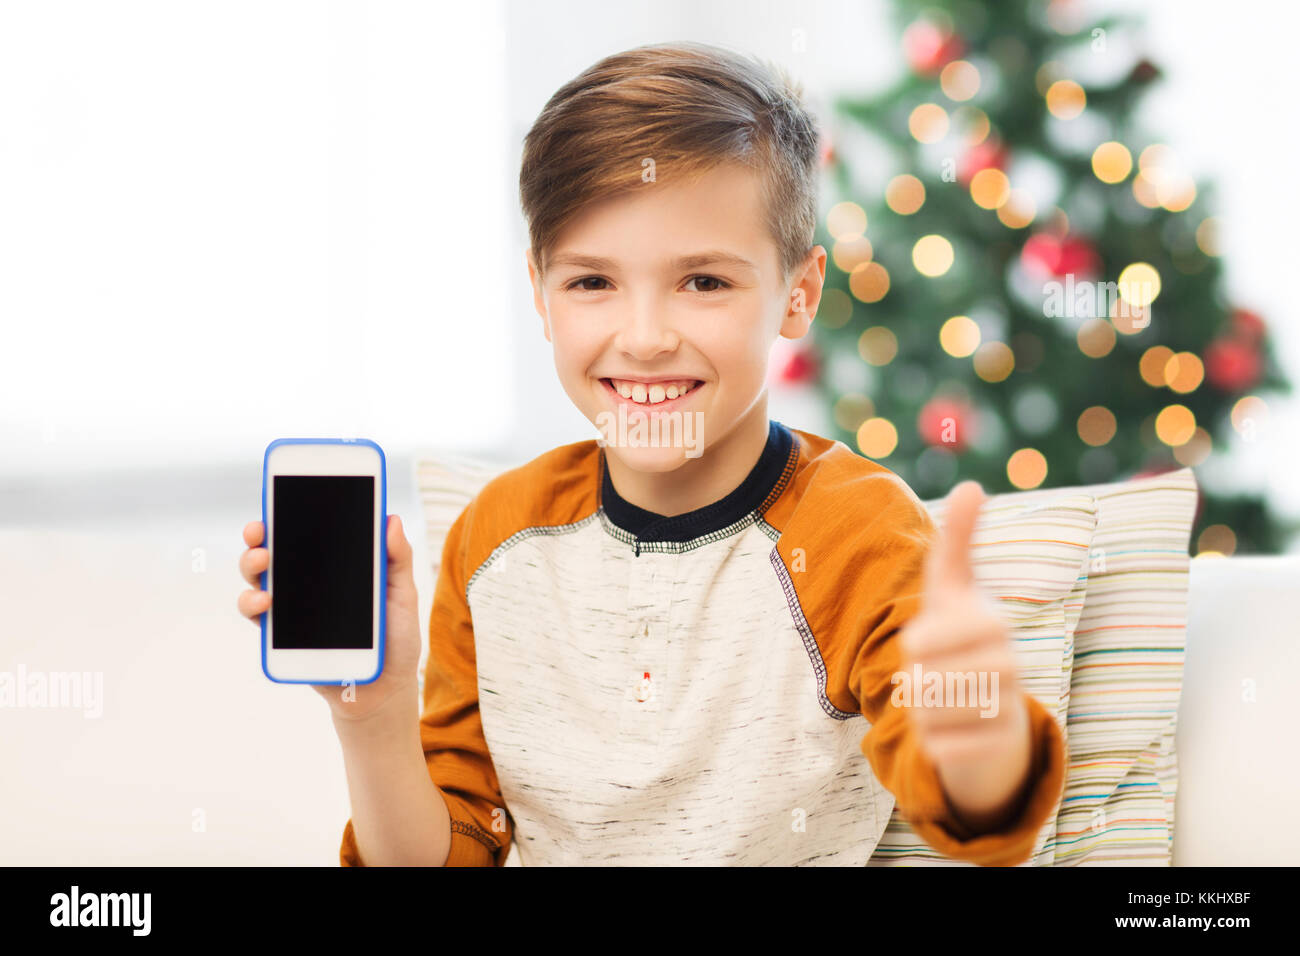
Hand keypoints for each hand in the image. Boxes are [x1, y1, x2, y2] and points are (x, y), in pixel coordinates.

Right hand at [237, 514, 423, 722]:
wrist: (386, 689)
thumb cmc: (396, 639)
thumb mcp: (402, 595)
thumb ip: (397, 559)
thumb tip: (390, 519)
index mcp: (336, 568)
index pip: (308, 535)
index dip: (291, 514)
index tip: (283, 496)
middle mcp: (307, 585)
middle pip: (274, 553)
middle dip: (260, 537)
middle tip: (261, 532)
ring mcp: (293, 611)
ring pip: (258, 581)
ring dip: (251, 568)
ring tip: (262, 564)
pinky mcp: (285, 639)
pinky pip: (259, 619)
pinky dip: (253, 606)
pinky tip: (263, 603)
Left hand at [896, 480, 1031, 831]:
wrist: (993, 706)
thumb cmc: (961, 636)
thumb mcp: (953, 587)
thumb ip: (957, 540)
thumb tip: (971, 484)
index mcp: (993, 623)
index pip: (920, 642)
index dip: (914, 646)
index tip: (927, 641)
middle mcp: (1010, 666)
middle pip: (922, 681)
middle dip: (916, 681)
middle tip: (934, 675)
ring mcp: (1010, 709)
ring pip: (929, 717)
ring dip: (922, 712)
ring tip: (942, 700)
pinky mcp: (1001, 750)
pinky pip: (941, 750)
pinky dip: (933, 744)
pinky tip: (951, 732)